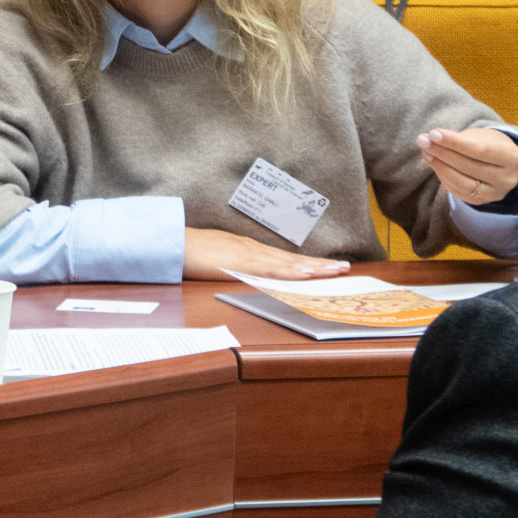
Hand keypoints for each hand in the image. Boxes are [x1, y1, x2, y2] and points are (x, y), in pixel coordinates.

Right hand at [183, 228, 348, 281]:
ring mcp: (249, 255)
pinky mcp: (241, 262)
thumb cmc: (191, 251)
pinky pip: (271, 269)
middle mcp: (254, 250)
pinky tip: (306, 274)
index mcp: (249, 250)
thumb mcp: (217, 258)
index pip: (285, 259)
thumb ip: (232, 265)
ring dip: (313, 268)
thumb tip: (244, 274)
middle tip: (344, 267)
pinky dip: (290, 272)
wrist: (174, 243)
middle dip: (319, 264)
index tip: (326, 266)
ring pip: (288, 264)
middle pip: (292, 260)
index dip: (307, 263)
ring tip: (335, 271)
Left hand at [418, 126, 517, 207]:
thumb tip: (430, 140)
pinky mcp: (481, 201)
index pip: (479, 150)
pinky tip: (433, 164)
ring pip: (462, 183)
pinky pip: (458, 192)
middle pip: (469, 167)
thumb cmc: (489, 144)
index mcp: (510, 156)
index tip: (433, 133)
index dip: (454, 142)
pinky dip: (443, 177)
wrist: (502, 165)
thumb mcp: (481, 136)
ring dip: (439, 167)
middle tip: (423, 141)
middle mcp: (506, 178)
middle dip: (442, 153)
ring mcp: (494, 193)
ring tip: (426, 152)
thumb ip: (459, 139)